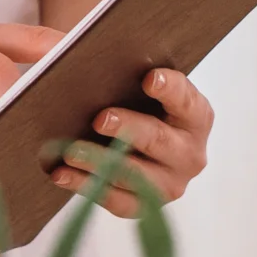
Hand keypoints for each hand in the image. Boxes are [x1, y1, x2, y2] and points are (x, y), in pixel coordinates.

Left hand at [50, 66, 212, 215]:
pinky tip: (60, 173)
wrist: (119, 138)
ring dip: (102, 161)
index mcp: (195, 116)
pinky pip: (116, 200)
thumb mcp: (128, 79)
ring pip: (137, 175)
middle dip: (130, 128)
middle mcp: (190, 152)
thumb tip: (68, 51)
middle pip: (160, 140)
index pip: (187, 100)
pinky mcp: (144, 205)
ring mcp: (170, 182)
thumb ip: (113, 64)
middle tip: (100, 118)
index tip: (148, 78)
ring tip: (71, 150)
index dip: (170, 89)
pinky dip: (86, 186)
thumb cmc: (125, 99)